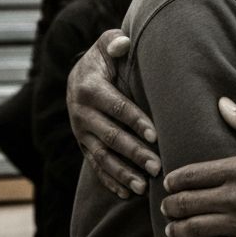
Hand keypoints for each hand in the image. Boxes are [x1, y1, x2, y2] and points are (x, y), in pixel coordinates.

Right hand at [67, 29, 159, 198]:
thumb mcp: (107, 44)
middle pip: (111, 137)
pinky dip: (111, 181)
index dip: (136, 121)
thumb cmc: (104, 58)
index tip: (156, 135)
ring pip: (102, 157)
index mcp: (89, 88)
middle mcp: (81, 113)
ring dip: (123, 173)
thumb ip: (114, 42)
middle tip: (157, 166)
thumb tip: (123, 43)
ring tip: (144, 187)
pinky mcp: (83, 145)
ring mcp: (81, 133)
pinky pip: (96, 166)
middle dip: (134, 153)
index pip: (116, 107)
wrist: (78, 75)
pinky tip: (128, 194)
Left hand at [161, 98, 235, 236]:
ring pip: (196, 230)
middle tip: (166, 207)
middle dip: (171, 206)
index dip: (174, 180)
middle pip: (188, 204)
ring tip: (172, 229)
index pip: (193, 175)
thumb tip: (221, 103)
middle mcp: (234, 197)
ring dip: (178, 230)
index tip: (168, 183)